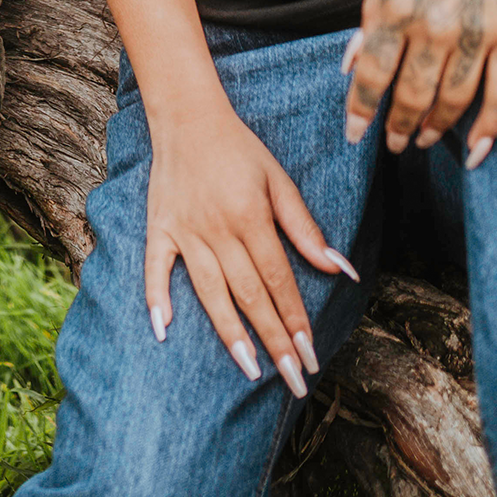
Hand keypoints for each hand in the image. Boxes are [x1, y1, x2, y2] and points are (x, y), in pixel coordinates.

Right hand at [145, 103, 356, 396]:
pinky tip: (163, 331)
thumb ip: (305, 227)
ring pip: (211, 292)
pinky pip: (155, 268)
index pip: (279, 280)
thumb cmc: (239, 149)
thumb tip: (341, 268)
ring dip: (231, 333)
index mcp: (251, 217)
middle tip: (294, 379)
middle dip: (275, 341)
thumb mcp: (278, 180)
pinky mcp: (159, 228)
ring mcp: (185, 231)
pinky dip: (157, 298)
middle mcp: (218, 229)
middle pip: (251, 295)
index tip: (312, 355)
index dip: (296, 320)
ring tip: (251, 370)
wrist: (188, 116)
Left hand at [344, 0, 496, 166]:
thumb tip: (350, 64)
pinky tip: (476, 149)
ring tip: (426, 140)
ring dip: (435, 128)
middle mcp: (429, 27)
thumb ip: (372, 18)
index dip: (360, 111)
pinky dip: (488, 130)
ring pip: (451, 102)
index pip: (369, 76)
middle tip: (394, 143)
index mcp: (392, 5)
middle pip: (410, 97)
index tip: (354, 134)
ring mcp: (474, 35)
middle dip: (398, 127)